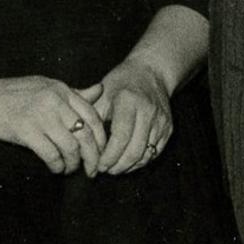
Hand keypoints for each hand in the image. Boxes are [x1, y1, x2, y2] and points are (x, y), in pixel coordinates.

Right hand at [0, 76, 107, 174]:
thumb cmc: (14, 94)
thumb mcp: (46, 87)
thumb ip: (74, 93)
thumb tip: (100, 90)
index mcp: (61, 89)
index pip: (92, 115)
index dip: (101, 138)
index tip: (101, 152)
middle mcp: (54, 100)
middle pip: (86, 134)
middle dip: (93, 157)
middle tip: (92, 170)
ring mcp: (40, 115)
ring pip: (71, 147)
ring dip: (73, 164)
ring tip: (70, 169)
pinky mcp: (26, 130)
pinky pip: (51, 154)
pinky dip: (57, 166)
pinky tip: (56, 168)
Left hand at [88, 57, 172, 174]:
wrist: (151, 72)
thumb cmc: (121, 83)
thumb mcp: (102, 92)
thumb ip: (88, 113)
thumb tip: (74, 135)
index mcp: (129, 101)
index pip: (121, 137)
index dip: (109, 156)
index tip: (97, 165)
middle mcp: (148, 111)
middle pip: (135, 151)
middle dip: (117, 166)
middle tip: (104, 170)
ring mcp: (161, 121)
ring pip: (146, 155)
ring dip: (129, 167)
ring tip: (114, 168)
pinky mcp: (168, 128)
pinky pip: (155, 153)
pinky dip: (141, 162)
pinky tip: (128, 162)